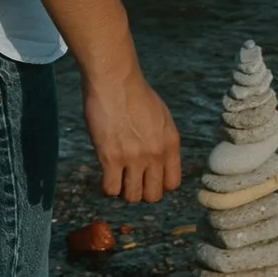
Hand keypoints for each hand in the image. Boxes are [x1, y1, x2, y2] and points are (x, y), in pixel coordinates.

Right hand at [80, 65, 180, 202]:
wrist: (115, 80)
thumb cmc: (135, 93)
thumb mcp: (161, 117)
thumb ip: (163, 141)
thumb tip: (158, 160)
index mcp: (171, 144)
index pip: (173, 183)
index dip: (159, 185)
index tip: (149, 179)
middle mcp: (155, 154)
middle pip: (153, 195)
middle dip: (142, 192)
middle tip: (131, 180)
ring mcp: (133, 158)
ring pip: (132, 196)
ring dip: (124, 191)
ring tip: (117, 178)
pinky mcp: (110, 157)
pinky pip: (111, 189)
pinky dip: (107, 187)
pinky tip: (105, 175)